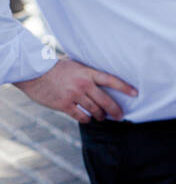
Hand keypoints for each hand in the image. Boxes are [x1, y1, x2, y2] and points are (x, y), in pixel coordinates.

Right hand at [14, 59, 137, 122]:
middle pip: (106, 101)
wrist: (32, 72)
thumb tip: (100, 74)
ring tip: (102, 117)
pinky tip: (88, 119)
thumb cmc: (54, 67)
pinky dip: (87, 119)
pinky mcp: (63, 105)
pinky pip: (81, 116)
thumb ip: (87, 71)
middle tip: (120, 116)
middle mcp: (82, 84)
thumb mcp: (74, 63)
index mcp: (87, 72)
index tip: (135, 93)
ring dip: (100, 116)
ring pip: (95, 110)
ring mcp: (73, 95)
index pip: (111, 80)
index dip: (124, 88)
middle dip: (115, 110)